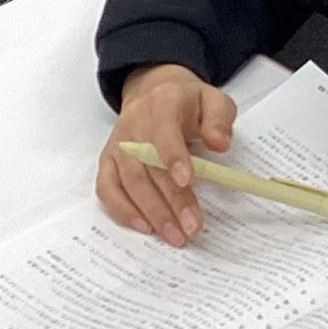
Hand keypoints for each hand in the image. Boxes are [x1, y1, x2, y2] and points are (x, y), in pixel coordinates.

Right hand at [96, 64, 236, 245]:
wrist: (154, 93)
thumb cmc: (187, 103)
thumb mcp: (212, 100)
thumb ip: (219, 120)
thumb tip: (220, 144)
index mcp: (162, 104)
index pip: (164, 132)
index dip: (173, 157)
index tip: (187, 181)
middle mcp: (134, 125)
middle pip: (149, 166)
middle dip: (172, 200)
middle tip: (191, 227)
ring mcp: (117, 145)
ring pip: (130, 182)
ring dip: (153, 212)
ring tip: (175, 235)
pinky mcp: (107, 161)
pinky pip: (108, 189)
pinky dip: (123, 210)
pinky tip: (144, 227)